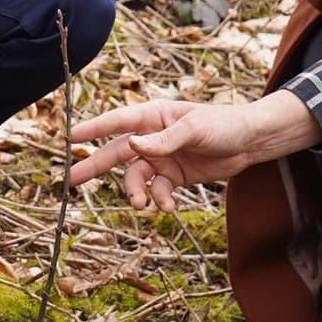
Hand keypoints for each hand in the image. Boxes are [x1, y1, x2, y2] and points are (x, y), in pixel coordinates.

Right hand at [67, 92, 321, 212]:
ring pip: (137, 177)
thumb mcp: (195, 129)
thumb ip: (165, 140)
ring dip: (136, 191)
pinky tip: (168, 206)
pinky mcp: (174, 176)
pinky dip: (159, 199)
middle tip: (71, 181)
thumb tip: (135, 145)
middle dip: (95, 166)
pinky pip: (157, 190)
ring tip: (141, 204)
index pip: (118, 121)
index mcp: (154, 116)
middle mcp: (153, 136)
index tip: (71, 136)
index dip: (94, 128)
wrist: (250, 143)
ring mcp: (162, 157)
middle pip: (117, 152)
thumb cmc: (223, 124)